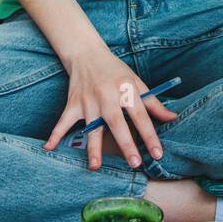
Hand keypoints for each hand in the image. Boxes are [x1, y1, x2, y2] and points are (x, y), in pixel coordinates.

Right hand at [43, 46, 178, 170]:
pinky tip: (49, 148)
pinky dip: (54, 134)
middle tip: (134, 163)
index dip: (150, 135)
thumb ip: (153, 103)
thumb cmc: (116, 71)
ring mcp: (88, 101)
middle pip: (117, 123)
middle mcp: (107, 96)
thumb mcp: (137, 82)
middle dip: (126, 143)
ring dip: (92, 147)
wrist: (87, 54)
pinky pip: (63, 122)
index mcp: (126, 90)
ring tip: (95, 167)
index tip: (157, 153)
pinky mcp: (73, 104)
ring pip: (91, 127)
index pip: (141, 115)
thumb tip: (173, 118)